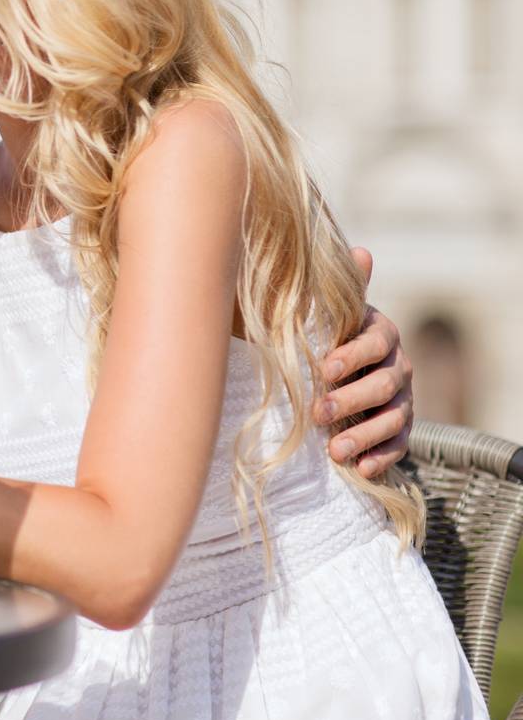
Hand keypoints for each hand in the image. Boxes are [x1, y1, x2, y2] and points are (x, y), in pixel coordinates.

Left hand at [311, 248, 412, 478]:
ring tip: (333, 451)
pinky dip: (381, 457)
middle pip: (383, 384)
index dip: (351, 355)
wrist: (336, 366)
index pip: (374, 342)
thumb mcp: (328, 311)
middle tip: (317, 412)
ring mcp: (402, 398)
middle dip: (351, 399)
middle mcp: (398, 365)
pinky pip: (400, 445)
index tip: (324, 367)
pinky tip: (360, 469)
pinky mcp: (400, 428)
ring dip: (364, 435)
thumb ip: (342, 289)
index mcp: (379, 333)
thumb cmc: (325, 333)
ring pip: (393, 418)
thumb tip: (360, 251)